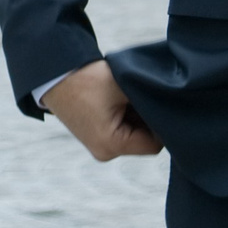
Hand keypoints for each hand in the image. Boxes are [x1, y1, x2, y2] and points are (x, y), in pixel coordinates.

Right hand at [41, 60, 162, 160]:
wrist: (54, 75)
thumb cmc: (87, 78)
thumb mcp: (124, 85)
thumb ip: (150, 98)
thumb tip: (173, 105)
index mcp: (111, 144)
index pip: (154, 144)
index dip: (163, 123)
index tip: (161, 102)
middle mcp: (105, 152)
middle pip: (144, 142)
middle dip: (148, 120)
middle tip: (144, 96)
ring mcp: (99, 147)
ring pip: (134, 137)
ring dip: (137, 118)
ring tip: (129, 96)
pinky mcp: (96, 139)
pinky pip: (123, 133)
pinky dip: (127, 118)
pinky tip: (121, 100)